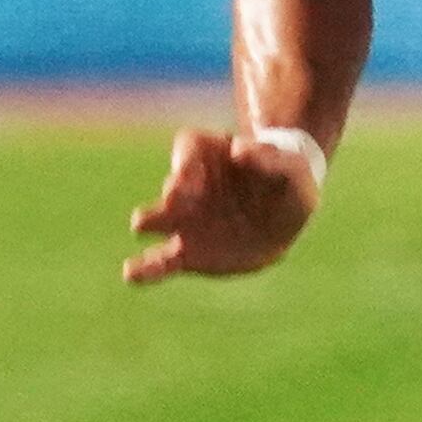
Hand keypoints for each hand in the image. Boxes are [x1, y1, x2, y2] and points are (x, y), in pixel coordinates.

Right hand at [123, 128, 321, 284]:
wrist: (285, 215)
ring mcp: (185, 220)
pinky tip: (131, 274)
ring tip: (143, 225)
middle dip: (174, 190)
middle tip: (177, 195)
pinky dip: (146, 268)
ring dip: (152, 220)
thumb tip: (240, 151)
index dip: (187, 159)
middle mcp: (189, 185)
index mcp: (210, 154)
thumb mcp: (290, 166)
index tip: (194, 172)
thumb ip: (269, 158)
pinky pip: (161, 261)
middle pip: (173, 183)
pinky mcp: (187, 252)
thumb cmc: (285, 180)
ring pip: (157, 220)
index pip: (189, 147)